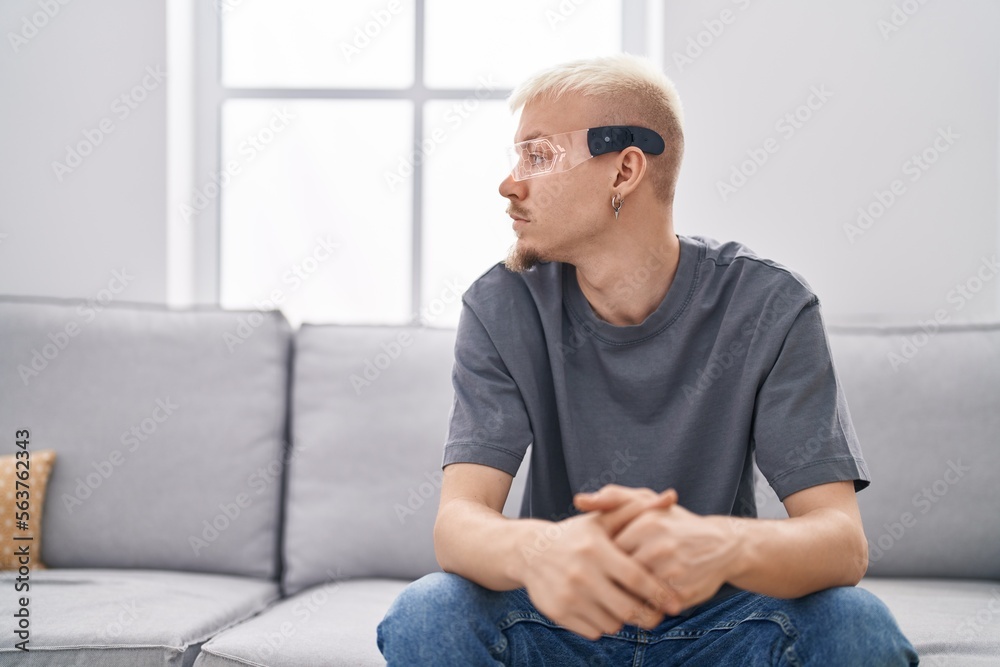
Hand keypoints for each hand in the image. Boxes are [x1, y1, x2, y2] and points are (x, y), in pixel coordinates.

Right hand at [516, 486, 676, 639]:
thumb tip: (672, 496)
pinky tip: (604, 611)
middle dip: (649, 617)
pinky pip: (594, 631)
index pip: (637, 579)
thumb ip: (638, 509)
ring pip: (612, 623)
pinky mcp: (558, 613)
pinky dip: (604, 625)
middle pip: (628, 608)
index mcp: (596, 550)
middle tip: (658, 617)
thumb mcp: (602, 519)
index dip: (660, 594)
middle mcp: (581, 574)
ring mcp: (568, 595)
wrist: (530, 551)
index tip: (676, 603)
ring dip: (624, 620)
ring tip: (627, 608)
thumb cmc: (575, 535)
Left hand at [612, 503, 743, 615]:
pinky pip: (651, 605)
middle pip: (619, 572)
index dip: (605, 557)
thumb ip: (613, 499)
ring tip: (630, 588)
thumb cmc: (674, 523)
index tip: (607, 558)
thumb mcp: (647, 503)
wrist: (724, 545)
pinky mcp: (683, 593)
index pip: (608, 549)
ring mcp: (673, 572)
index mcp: (647, 523)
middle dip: (614, 578)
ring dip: (629, 594)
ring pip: (633, 591)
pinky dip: (647, 603)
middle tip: (614, 577)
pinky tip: (650, 595)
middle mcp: (660, 546)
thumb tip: (578, 500)